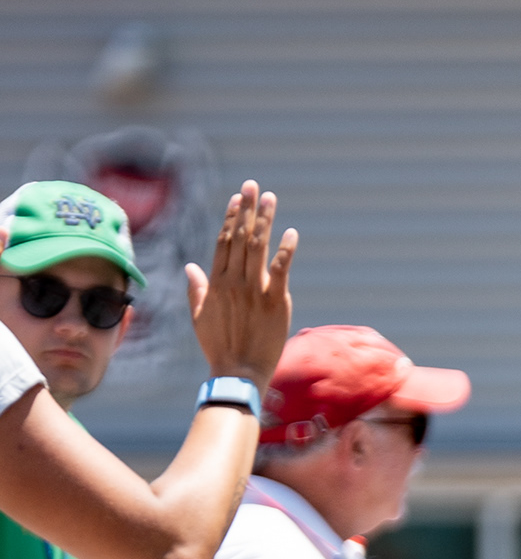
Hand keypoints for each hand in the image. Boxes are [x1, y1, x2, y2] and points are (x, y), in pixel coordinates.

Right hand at [187, 181, 296, 388]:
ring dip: (265, 220)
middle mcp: (233, 281)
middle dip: (247, 209)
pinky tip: (292, 233)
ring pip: (258, 247)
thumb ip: (196, 289)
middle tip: (253, 186)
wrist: (238, 372)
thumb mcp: (199, 316)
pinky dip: (286, 250)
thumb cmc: (219, 347)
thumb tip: (190, 267)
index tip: (237, 199)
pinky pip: (281, 270)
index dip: (231, 218)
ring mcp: (254, 290)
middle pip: (240, 237)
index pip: (223, 242)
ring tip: (270, 198)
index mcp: (216, 283)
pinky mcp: (274, 301)